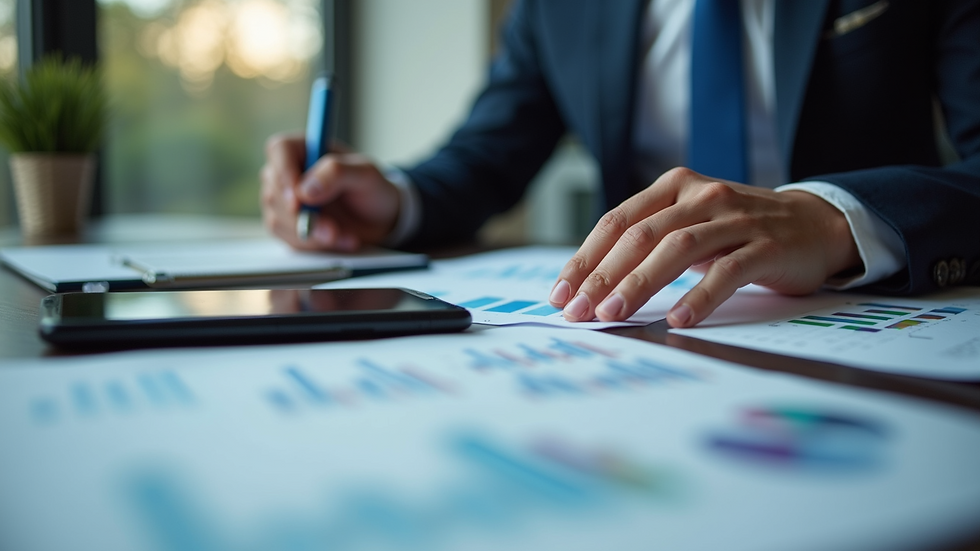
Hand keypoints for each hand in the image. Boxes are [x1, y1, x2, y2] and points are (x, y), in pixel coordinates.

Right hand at [260, 132, 400, 251]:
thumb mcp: (366, 175)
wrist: (378, 219)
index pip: (279, 149)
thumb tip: (305, 190)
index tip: (298, 200)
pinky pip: (288, 238)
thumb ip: (337, 173)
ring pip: (278, 219)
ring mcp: (284, 199)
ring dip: (313, 234)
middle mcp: (289, 171)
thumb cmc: (372, 189)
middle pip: (275, 191)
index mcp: (305, 148)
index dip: (284, 173)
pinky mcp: (286, 224)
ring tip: (344, 235)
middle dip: (304, 216)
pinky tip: (339, 240)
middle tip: (332, 229)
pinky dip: (315, 244)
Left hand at [548, 167, 861, 326]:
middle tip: (579, 310)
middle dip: (603, 276)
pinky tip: (677, 319)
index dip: (585, 258)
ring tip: (614, 314)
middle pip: (641, 235)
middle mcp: (701, 196)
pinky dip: (699, 296)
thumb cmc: (737, 232)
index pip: (617, 222)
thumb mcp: (688, 226)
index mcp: (674, 188)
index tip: (561, 293)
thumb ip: (647, 245)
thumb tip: (590, 287)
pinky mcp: (767, 246)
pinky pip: (727, 271)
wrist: (815, 224)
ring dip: (640, 284)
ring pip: (677, 249)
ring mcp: (736, 218)